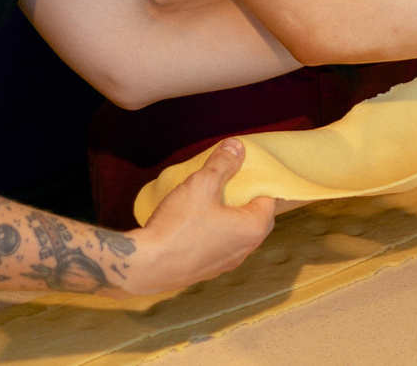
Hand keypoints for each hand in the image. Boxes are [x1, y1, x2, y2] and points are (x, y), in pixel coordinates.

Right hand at [128, 139, 278, 294]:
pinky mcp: (206, 270)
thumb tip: (236, 147)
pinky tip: (195, 219)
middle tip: (229, 179)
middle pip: (253, 215)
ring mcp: (225, 263)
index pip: (270, 198)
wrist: (147, 266)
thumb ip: (223, 163)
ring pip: (235, 231)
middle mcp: (245, 250)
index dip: (259, 180)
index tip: (246, 167)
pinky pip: (218, 244)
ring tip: (210, 196)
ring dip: (227, 214)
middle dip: (244, 196)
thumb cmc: (179, 226)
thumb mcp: (202, 184)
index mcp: (253, 229)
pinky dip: (213, 230)